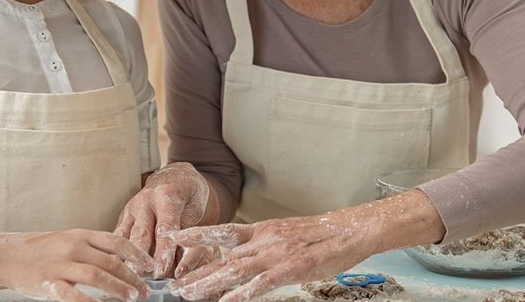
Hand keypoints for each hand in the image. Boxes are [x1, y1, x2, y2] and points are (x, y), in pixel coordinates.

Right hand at [0, 229, 154, 301]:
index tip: (150, 267)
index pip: (117, 242)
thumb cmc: (41, 249)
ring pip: (97, 276)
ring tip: (131, 298)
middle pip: (111, 262)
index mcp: (81, 235)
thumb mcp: (69, 239)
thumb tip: (123, 259)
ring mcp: (61, 265)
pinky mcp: (49, 283)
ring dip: (118, 288)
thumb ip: (93, 247)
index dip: (137, 255)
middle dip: (132, 277)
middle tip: (144, 290)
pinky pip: (73, 295)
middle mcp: (73, 247)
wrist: (8, 255)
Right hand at [115, 162, 212, 277]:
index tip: (161, 270)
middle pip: (142, 234)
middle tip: (142, 277)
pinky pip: (118, 235)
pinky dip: (116, 250)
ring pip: (126, 235)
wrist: (173, 175)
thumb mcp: (195, 206)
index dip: (163, 250)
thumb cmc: (188, 193)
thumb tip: (182, 263)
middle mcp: (145, 200)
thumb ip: (186, 231)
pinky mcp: (124, 216)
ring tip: (126, 277)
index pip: (165, 227)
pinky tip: (115, 266)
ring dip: (126, 257)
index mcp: (166, 195)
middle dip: (141, 257)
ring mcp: (132, 208)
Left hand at [165, 213, 374, 301]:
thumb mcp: (286, 232)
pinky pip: (261, 284)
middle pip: (223, 257)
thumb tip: (245, 255)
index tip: (175, 238)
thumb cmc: (321, 235)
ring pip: (235, 270)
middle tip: (175, 287)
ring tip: (189, 296)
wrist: (349, 230)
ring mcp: (276, 254)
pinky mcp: (291, 268)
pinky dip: (242, 294)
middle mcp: (264, 239)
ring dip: (210, 284)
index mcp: (263, 229)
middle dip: (197, 273)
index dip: (198, 234)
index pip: (223, 232)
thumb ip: (264, 243)